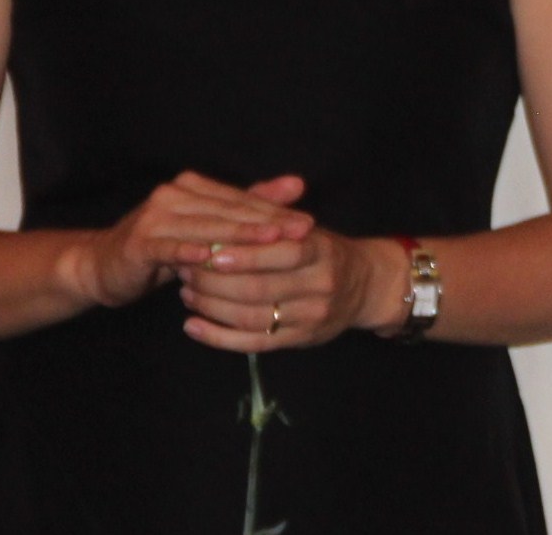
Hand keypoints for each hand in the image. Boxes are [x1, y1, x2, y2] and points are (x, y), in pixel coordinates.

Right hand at [64, 173, 315, 311]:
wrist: (105, 266)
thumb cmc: (164, 248)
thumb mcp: (208, 227)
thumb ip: (249, 206)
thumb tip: (298, 184)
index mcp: (194, 188)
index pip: (242, 200)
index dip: (276, 211)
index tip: (308, 223)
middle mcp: (174, 195)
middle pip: (228, 211)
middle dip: (267, 223)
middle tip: (301, 231)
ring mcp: (154, 217)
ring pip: (206, 227)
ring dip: (239, 236)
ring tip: (271, 241)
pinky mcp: (139, 242)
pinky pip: (169, 247)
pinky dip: (189, 252)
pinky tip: (210, 258)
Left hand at [177, 198, 406, 353]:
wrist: (366, 286)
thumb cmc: (324, 252)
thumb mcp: (308, 228)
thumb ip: (272, 217)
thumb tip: (224, 208)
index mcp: (323, 250)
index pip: (282, 252)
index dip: (243, 254)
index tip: (207, 248)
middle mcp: (320, 285)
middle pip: (259, 288)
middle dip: (215, 280)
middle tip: (185, 269)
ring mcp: (310, 316)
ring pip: (251, 317)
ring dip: (211, 306)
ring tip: (186, 292)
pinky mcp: (299, 341)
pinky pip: (253, 343)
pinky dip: (217, 337)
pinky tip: (192, 326)